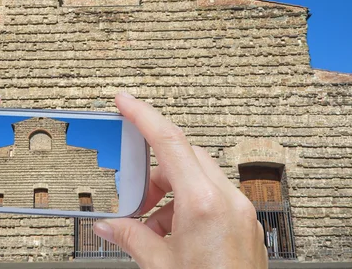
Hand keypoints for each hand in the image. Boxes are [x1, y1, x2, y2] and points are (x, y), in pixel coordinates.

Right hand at [94, 93, 267, 268]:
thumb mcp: (158, 264)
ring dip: (167, 191)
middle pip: (183, 157)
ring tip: (148, 223)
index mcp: (204, 204)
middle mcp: (228, 200)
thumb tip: (108, 222)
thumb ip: (129, 235)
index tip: (125, 100)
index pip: (168, 141)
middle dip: (151, 169)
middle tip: (130, 190)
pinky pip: (210, 197)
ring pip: (197, 176)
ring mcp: (240, 211)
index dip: (143, 115)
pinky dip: (184, 205)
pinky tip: (168, 232)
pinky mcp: (243, 223)